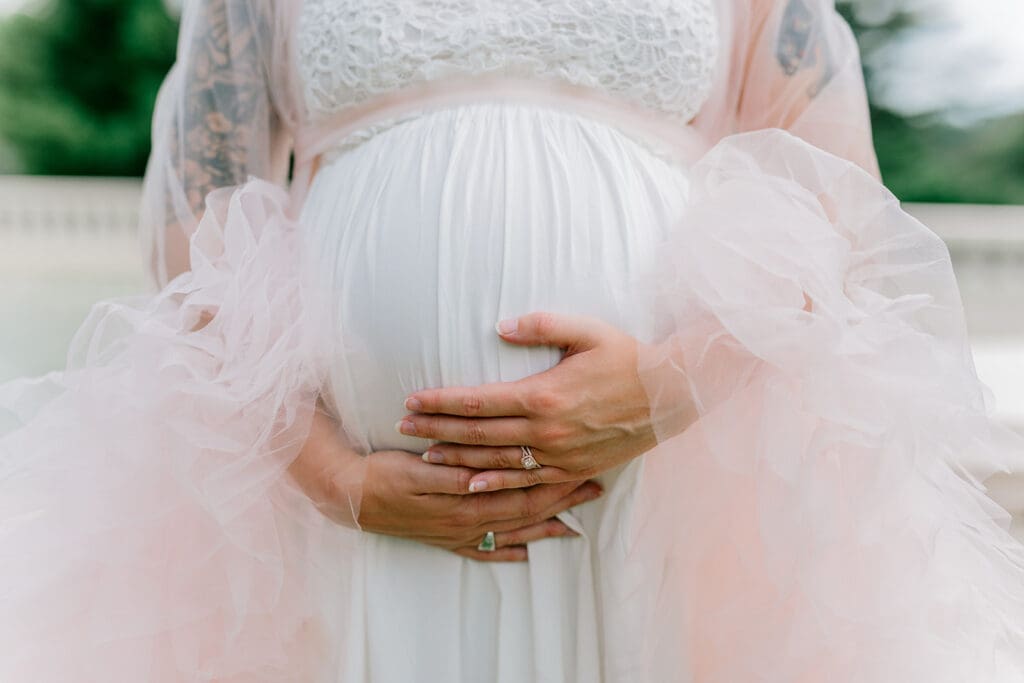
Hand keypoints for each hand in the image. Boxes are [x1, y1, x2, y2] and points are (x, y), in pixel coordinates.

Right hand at [288, 407, 602, 561]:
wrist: (348, 495)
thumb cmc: (383, 471)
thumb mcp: (418, 466)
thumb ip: (454, 471)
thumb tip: (488, 472)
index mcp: (464, 500)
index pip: (520, 492)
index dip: (552, 482)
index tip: (581, 470)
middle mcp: (467, 522)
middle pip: (523, 512)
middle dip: (560, 501)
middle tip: (592, 489)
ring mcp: (457, 534)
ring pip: (509, 532)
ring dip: (543, 527)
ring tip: (573, 524)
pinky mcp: (444, 539)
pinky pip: (482, 552)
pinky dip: (506, 554)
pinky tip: (524, 556)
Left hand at [399, 313, 693, 491]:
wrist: (670, 396)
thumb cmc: (627, 357)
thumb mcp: (587, 330)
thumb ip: (541, 325)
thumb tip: (499, 326)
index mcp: (544, 395)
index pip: (478, 400)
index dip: (440, 401)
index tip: (411, 398)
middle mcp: (546, 431)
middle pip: (477, 433)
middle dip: (436, 428)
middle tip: (402, 425)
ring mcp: (558, 456)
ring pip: (495, 462)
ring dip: (457, 457)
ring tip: (425, 453)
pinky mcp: (572, 471)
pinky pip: (526, 483)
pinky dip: (495, 484)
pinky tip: (470, 485)